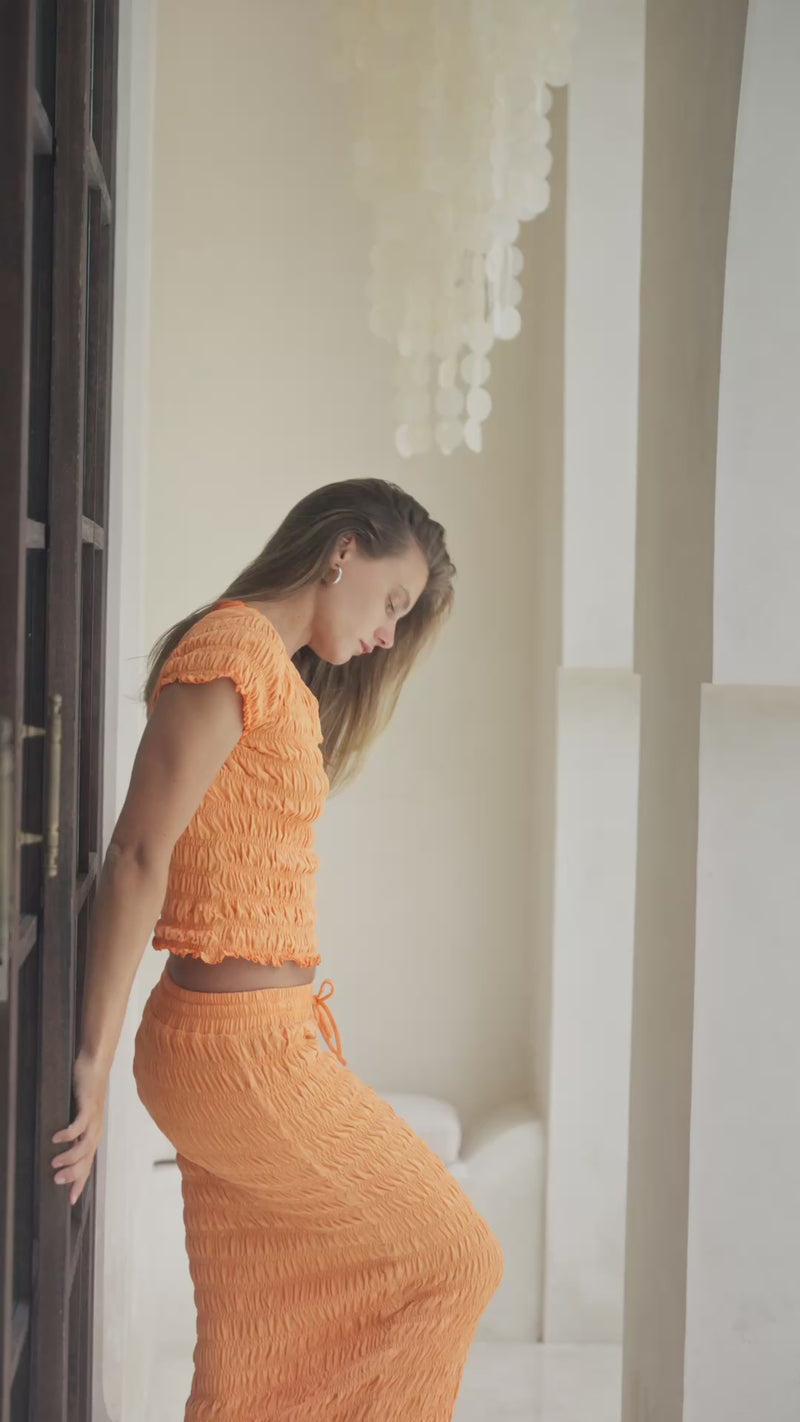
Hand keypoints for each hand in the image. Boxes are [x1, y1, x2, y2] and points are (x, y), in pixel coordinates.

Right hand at [50, 1050, 108, 1206]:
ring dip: (70, 1157)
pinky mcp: (88, 1106)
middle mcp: (95, 1129)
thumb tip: (57, 1146)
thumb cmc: (85, 1090)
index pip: (87, 1164)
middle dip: (74, 1174)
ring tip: (54, 1163)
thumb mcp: (79, 1114)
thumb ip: (73, 1129)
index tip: (71, 1201)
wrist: (94, 1065)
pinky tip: (56, 1138)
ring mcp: (94, 1118)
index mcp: (93, 1134)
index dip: (80, 1182)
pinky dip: (69, 1134)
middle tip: (57, 1182)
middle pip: (87, 1159)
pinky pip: (80, 1124)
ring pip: (85, 1146)